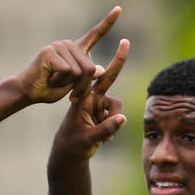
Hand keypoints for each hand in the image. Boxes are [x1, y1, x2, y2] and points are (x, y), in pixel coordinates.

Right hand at [16, 7, 121, 104]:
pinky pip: (67, 71)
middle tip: (71, 94)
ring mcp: (59, 46)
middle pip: (90, 68)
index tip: (119, 9)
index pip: (95, 33)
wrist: (28, 92)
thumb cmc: (50, 88)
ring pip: (79, 72)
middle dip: (82, 87)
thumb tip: (101, 69)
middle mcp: (69, 44)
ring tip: (54, 81)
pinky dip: (59, 81)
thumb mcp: (74, 84)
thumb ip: (87, 76)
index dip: (108, 22)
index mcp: (77, 49)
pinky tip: (49, 78)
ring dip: (68, 85)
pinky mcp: (50, 52)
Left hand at [52, 38, 128, 160]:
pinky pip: (117, 118)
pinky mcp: (104, 114)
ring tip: (101, 137)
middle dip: (118, 62)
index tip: (122, 41)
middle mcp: (92, 98)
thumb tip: (124, 118)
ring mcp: (99, 106)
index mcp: (84, 98)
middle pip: (110, 78)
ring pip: (117, 108)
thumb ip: (105, 129)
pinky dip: (113, 128)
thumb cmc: (73, 145)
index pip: (98, 76)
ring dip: (112, 122)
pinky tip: (103, 139)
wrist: (69, 153)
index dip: (111, 61)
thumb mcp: (88, 139)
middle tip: (125, 42)